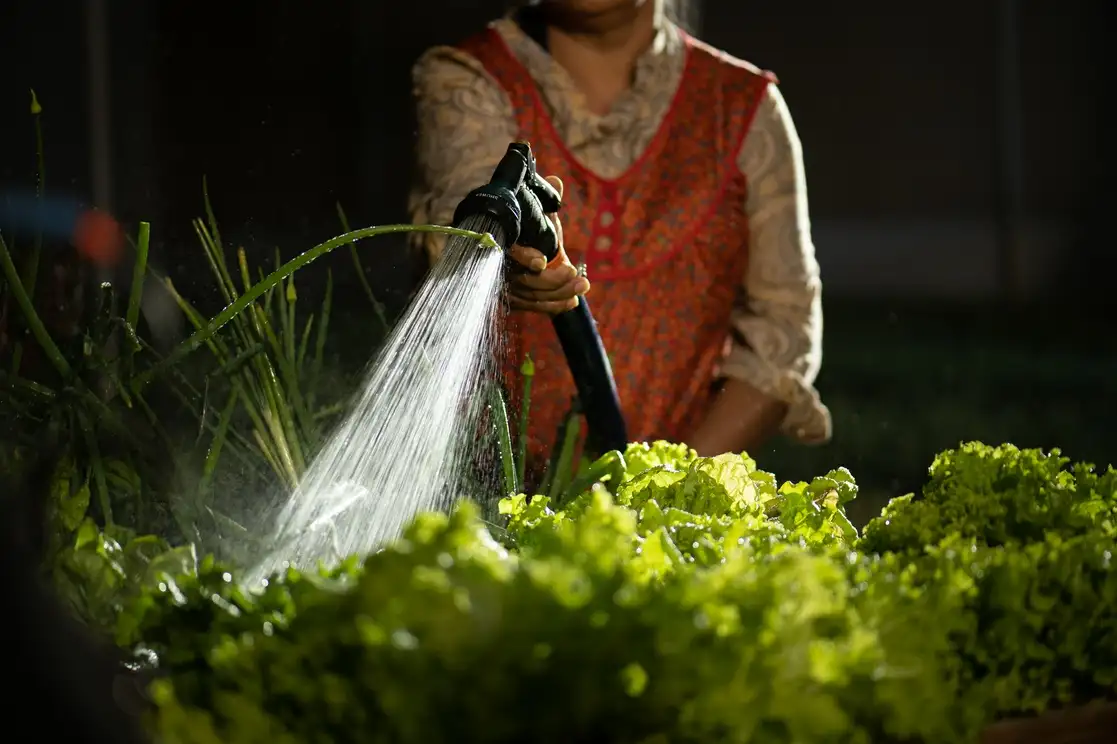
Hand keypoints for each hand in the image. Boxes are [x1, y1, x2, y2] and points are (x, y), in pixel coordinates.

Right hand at [506, 175, 590, 314]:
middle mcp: (501, 266)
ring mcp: (507, 286)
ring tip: (583, 284)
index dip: (524, 257)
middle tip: (575, 272)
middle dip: (554, 279)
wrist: (517, 246)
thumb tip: (555, 181)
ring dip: (561, 293)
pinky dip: (555, 306)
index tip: (542, 261)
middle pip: (525, 280)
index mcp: (505, 240)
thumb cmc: (528, 225)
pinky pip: (535, 307)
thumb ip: (545, 197)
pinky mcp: (515, 301)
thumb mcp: (537, 210)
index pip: (509, 252)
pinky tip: (573, 301)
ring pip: (533, 297)